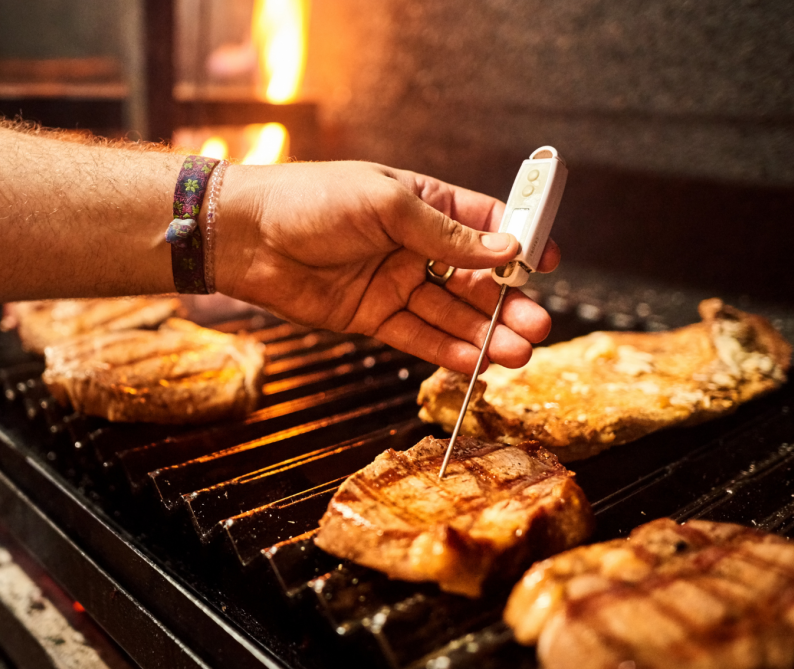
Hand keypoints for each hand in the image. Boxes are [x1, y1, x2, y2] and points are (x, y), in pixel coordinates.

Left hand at [215, 161, 560, 373]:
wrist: (246, 237)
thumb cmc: (310, 201)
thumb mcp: (385, 205)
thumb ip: (446, 233)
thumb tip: (507, 247)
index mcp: (425, 203)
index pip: (487, 223)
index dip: (520, 242)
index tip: (548, 263)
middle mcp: (416, 245)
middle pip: (476, 279)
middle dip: (508, 304)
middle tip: (537, 326)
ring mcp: (395, 283)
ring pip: (452, 314)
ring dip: (486, 334)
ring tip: (518, 353)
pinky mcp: (372, 316)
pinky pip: (418, 337)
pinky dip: (448, 351)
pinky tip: (477, 363)